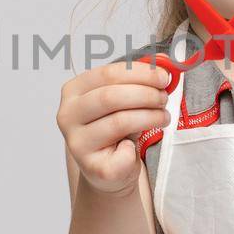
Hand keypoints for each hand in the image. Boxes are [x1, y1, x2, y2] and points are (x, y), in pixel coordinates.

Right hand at [57, 60, 172, 196]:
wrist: (107, 170)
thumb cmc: (116, 130)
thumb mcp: (124, 100)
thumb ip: (139, 80)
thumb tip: (165, 62)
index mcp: (73, 91)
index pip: (107, 74)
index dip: (140, 73)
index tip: (164, 77)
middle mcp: (67, 115)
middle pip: (111, 96)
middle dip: (146, 94)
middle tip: (164, 98)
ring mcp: (77, 142)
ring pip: (120, 122)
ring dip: (150, 117)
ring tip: (163, 117)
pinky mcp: (92, 167)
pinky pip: (123, 153)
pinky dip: (136, 149)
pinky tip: (135, 148)